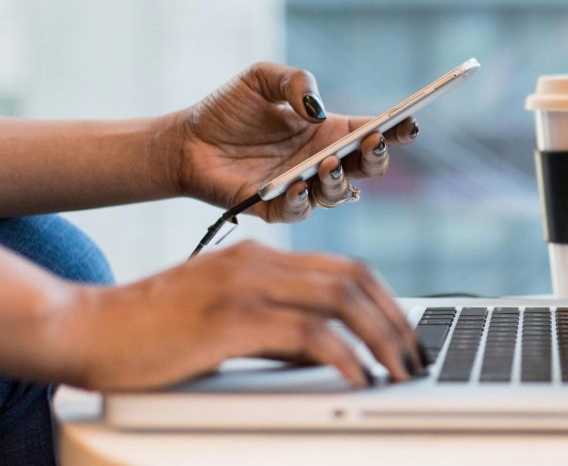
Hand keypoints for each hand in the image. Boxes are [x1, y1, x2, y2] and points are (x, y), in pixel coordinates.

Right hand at [63, 241, 422, 390]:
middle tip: (414, 356)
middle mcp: (259, 262)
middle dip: (396, 319)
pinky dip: (343, 356)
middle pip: (354, 279)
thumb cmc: (150, 331)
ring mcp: (245, 286)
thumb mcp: (224, 318)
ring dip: (381, 338)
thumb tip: (326, 352)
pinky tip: (358, 377)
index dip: (386, 299)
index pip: (345, 267)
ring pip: (341, 300)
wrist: (86, 328)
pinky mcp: (231, 319)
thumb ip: (275, 326)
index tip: (405, 333)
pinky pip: (308, 334)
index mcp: (260, 256)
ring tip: (398, 370)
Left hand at [170, 62, 419, 221]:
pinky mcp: (275, 208)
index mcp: (329, 131)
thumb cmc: (227, 109)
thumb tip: (317, 109)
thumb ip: (294, 81)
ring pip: (339, 194)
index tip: (409, 122)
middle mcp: (322, 161)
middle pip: (368, 168)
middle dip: (377, 157)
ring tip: (328, 163)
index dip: (396, 129)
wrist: (185, 141)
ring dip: (340, 180)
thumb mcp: (261, 78)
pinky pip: (299, 211)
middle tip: (372, 142)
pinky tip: (297, 184)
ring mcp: (302, 187)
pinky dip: (302, 200)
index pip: (373, 132)